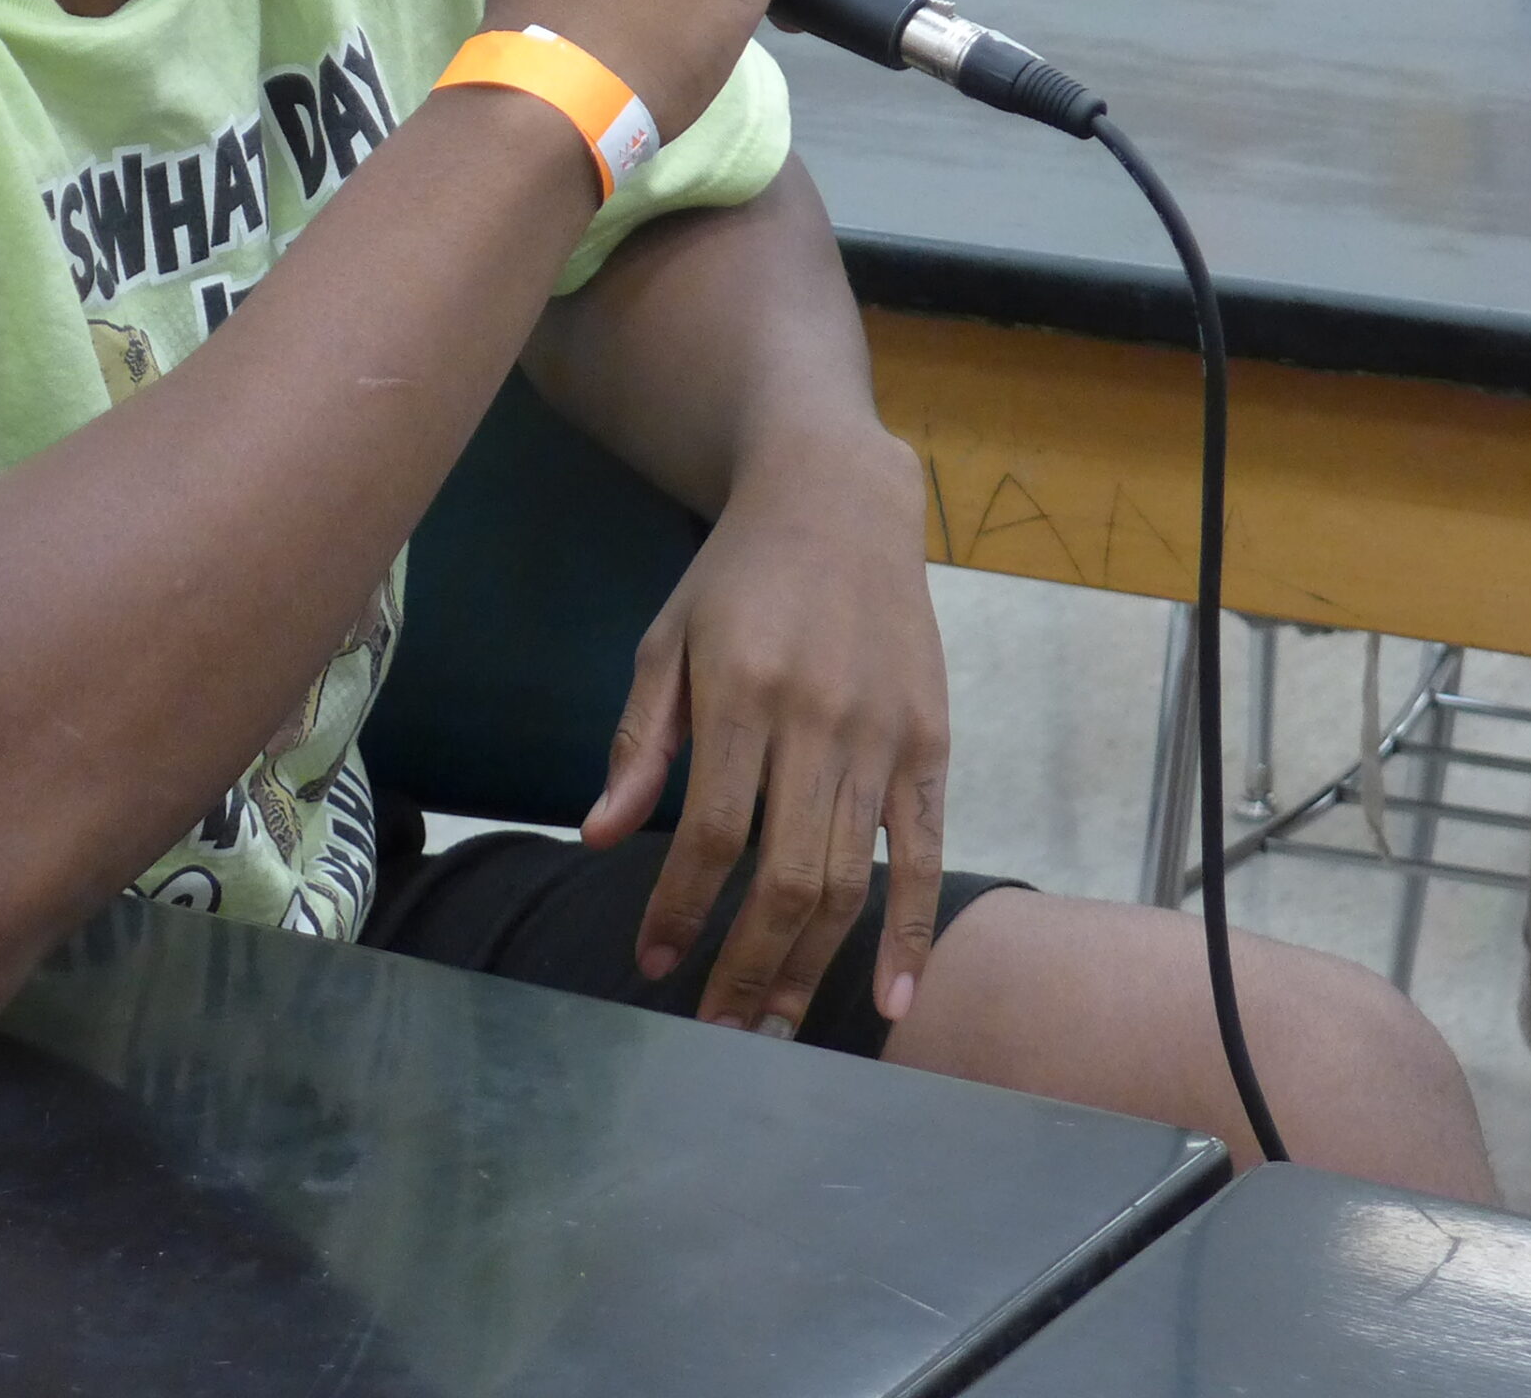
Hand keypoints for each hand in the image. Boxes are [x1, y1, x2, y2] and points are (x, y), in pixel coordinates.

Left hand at [581, 431, 948, 1032]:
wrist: (837, 502)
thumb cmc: (736, 576)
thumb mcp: (667, 639)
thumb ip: (641, 739)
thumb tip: (601, 834)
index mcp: (741, 691)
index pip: (710, 831)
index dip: (681, 906)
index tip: (654, 961)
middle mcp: (817, 719)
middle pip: (784, 873)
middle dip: (744, 962)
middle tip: (715, 1028)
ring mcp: (882, 735)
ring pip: (849, 876)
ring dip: (810, 964)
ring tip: (772, 1024)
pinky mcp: (930, 743)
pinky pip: (922, 853)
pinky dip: (911, 932)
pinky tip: (891, 998)